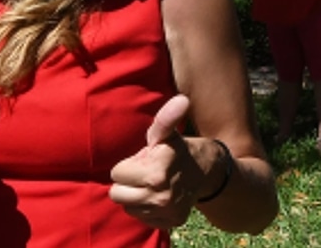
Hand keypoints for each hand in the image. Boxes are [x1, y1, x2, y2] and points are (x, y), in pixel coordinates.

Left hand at [108, 95, 203, 228]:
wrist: (204, 172)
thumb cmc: (176, 149)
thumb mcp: (166, 133)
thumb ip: (166, 118)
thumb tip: (183, 99)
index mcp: (155, 172)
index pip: (116, 174)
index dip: (128, 165)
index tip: (144, 160)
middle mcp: (160, 195)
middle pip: (117, 194)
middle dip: (128, 182)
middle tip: (145, 173)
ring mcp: (165, 211)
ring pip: (128, 207)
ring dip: (136, 196)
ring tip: (152, 183)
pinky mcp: (170, 221)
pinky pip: (141, 217)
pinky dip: (146, 208)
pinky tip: (158, 195)